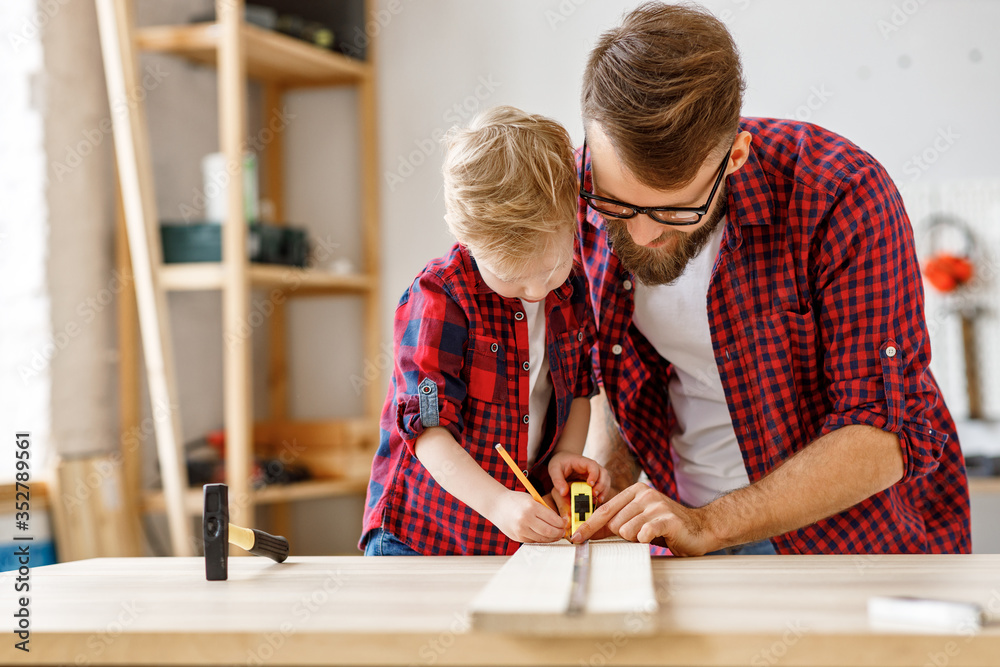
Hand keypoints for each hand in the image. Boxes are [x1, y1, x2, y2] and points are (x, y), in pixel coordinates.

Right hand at [488, 490, 566, 542]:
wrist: (496, 505)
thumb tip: (560, 522)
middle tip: (563, 531)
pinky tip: (545, 536)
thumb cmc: (516, 500)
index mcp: (531, 507)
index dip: (562, 523)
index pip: (553, 519)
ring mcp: (520, 530)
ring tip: (556, 534)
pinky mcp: (518, 537)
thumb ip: (544, 510)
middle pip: (549, 531)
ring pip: (542, 539)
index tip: (565, 523)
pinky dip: (541, 539)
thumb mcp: (531, 500)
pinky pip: (534, 541)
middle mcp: (525, 519)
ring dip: (552, 538)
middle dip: (559, 533)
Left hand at [547, 452, 610, 503]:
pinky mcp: (595, 480)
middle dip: (601, 485)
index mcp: (582, 462)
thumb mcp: (554, 470)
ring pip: (606, 480)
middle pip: (603, 473)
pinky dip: (602, 493)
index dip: (594, 474)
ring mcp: (595, 473)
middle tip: (594, 494)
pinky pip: (603, 486)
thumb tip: (564, 493)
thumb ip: (557, 480)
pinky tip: (597, 501)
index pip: (593, 465)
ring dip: (604, 490)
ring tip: (598, 500)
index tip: (590, 484)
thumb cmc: (559, 463)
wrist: (562, 460)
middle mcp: (592, 467)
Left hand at [570, 483, 717, 555]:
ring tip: (652, 535)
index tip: (575, 538)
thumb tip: (587, 532)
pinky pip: (644, 533)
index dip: (588, 525)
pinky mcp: (667, 518)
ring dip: (636, 539)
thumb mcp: (638, 521)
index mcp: (635, 491)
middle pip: (614, 523)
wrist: (701, 528)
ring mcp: (656, 505)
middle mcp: (645, 494)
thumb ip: (615, 523)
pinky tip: (655, 538)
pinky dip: (645, 540)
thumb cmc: (667, 527)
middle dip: (623, 535)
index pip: (604, 510)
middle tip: (641, 535)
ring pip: (626, 530)